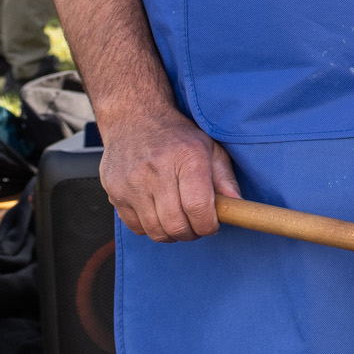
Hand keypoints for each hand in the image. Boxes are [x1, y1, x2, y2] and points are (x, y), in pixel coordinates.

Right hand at [100, 105, 238, 241]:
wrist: (134, 119)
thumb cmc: (177, 136)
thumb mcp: (209, 148)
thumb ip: (225, 178)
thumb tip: (238, 207)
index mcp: (186, 157)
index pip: (198, 207)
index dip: (208, 225)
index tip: (212, 224)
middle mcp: (156, 170)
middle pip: (176, 224)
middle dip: (192, 233)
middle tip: (196, 225)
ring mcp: (132, 183)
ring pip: (156, 231)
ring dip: (172, 234)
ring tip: (178, 220)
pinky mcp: (115, 192)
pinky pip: (136, 228)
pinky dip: (151, 228)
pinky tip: (158, 213)